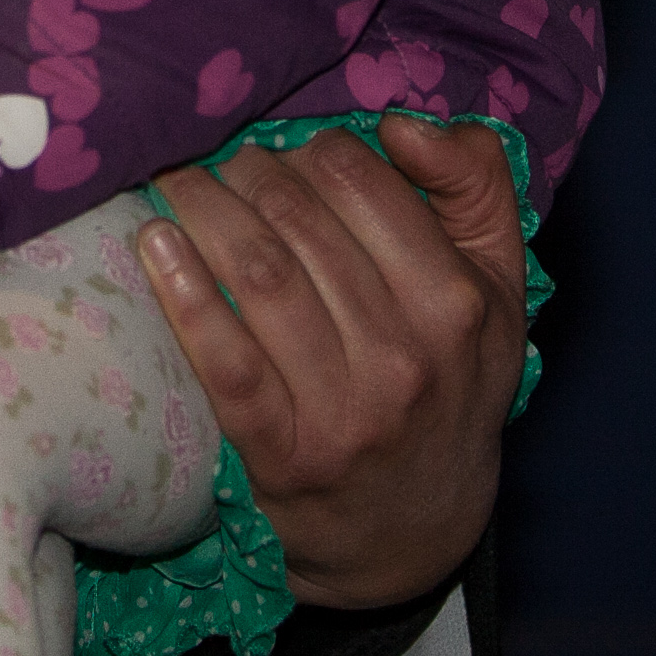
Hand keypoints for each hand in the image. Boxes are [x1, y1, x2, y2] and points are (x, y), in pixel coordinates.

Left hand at [135, 119, 527, 608]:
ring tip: (176, 180)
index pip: (363, 183)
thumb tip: (402, 123)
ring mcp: (343, 411)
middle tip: (218, 156)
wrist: (417, 532)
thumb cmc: (451, 384)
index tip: (285, 149)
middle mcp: (406, 356)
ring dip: (204, 211)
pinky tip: (155, 244)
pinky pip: (226, 362)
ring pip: (258, 276)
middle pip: (302, 222)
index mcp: (459, 302)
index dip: (311, 150)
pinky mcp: (283, 456)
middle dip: (247, 171)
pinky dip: (184, 295)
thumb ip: (475, 186)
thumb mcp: (500, 287)